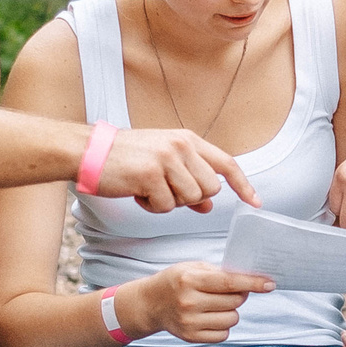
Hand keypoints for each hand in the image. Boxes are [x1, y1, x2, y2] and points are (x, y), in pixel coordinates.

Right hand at [98, 128, 259, 213]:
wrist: (89, 152)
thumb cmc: (125, 158)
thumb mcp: (162, 162)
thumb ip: (188, 180)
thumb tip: (209, 206)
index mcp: (187, 139)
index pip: (226, 163)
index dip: (243, 184)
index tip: (256, 202)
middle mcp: (180, 146)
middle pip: (209, 189)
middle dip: (191, 199)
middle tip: (165, 190)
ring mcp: (166, 159)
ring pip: (190, 200)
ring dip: (169, 202)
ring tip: (148, 188)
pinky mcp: (150, 175)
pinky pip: (166, 207)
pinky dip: (152, 207)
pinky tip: (137, 192)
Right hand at [125, 263, 272, 344]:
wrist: (151, 303)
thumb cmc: (176, 281)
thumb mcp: (193, 268)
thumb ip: (219, 273)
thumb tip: (249, 280)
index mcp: (190, 280)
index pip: (229, 283)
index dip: (252, 283)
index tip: (270, 284)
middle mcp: (189, 302)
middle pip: (234, 301)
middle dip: (239, 295)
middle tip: (228, 291)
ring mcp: (190, 322)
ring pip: (232, 319)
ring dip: (231, 311)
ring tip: (215, 304)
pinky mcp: (191, 337)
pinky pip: (224, 334)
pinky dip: (223, 326)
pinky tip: (210, 317)